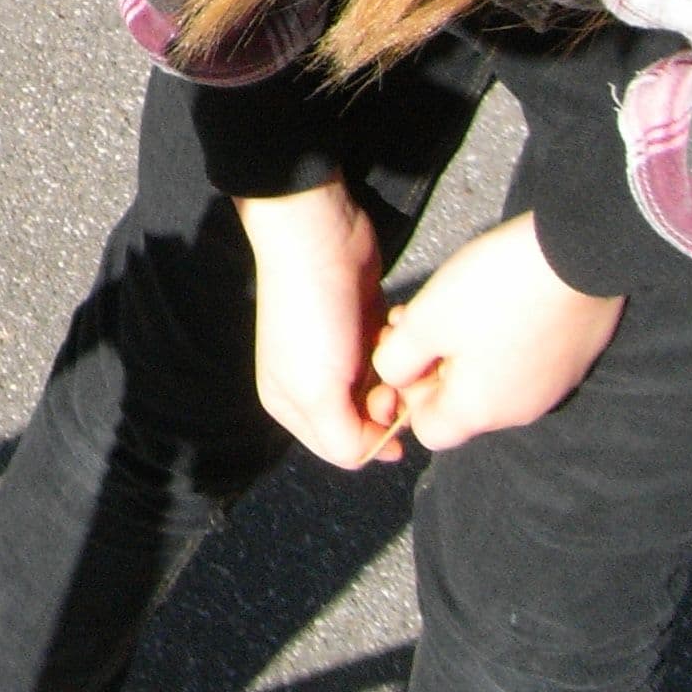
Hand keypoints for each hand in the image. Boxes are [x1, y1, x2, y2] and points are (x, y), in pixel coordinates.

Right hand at [237, 179, 405, 468]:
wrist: (319, 239)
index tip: (384, 404)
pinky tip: (395, 322)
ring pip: (387, 388)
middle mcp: (313, 384)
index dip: (374, 435)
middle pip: (370, 420)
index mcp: (291, 405)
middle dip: (390, 402)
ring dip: (398, 372)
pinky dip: (401, 347)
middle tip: (392, 375)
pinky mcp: (363, 327)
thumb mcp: (316, 392)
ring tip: (390, 341)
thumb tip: (379, 453)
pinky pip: (393, 357)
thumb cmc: (311, 316)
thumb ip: (344, 440)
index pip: (345, 450)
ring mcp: (340, 354)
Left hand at [372, 213, 621, 449]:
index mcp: (482, 412)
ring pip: (489, 381)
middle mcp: (520, 411)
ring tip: (452, 304)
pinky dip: (500, 341)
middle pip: (459, 404)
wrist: (577, 257)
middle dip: (431, 365)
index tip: (405, 351)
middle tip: (420, 319)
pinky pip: (521, 362)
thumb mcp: (424, 322)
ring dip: (462, 350)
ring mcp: (551, 386)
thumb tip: (393, 378)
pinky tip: (494, 302)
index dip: (406, 396)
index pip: (429, 431)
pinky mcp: (571, 360)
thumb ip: (396, 360)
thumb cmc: (493, 293)